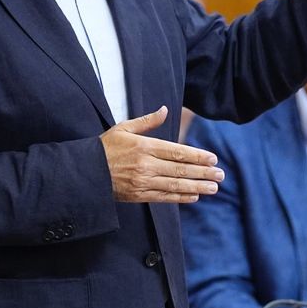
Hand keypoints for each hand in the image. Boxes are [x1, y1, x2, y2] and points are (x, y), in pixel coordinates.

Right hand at [100, 106, 223, 203]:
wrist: (85, 172)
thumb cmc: (105, 147)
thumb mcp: (123, 128)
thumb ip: (147, 122)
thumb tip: (165, 110)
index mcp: (144, 146)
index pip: (177, 152)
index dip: (197, 156)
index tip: (213, 158)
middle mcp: (146, 165)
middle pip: (180, 170)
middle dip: (203, 172)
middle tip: (220, 174)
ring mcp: (143, 182)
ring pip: (175, 185)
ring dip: (197, 187)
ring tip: (214, 187)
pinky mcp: (138, 195)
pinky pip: (164, 197)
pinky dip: (181, 197)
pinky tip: (194, 196)